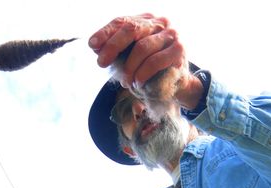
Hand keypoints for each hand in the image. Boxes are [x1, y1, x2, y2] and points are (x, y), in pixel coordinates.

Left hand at [88, 14, 203, 109]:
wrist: (176, 84)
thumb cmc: (148, 69)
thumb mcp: (128, 58)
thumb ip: (114, 50)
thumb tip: (94, 45)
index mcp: (144, 20)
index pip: (122, 21)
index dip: (105, 33)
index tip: (92, 45)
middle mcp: (159, 22)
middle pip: (131, 29)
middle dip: (113, 46)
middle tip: (101, 63)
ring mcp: (171, 35)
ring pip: (142, 47)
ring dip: (129, 67)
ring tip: (125, 81)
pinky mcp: (178, 50)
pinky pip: (155, 61)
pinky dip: (143, 73)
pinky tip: (138, 82)